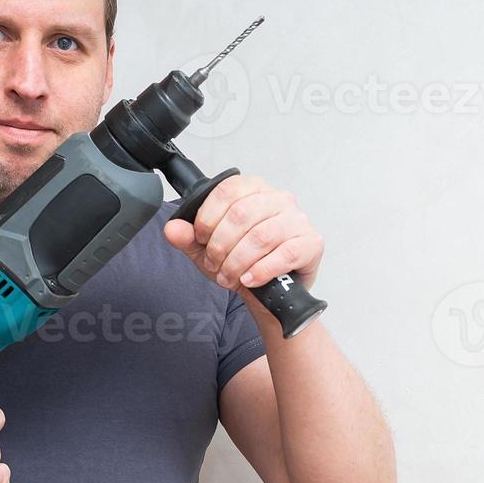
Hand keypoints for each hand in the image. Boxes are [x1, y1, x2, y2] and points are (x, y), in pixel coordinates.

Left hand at [163, 175, 323, 295]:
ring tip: (229, 277)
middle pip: (242, 214)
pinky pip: (284, 254)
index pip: (227, 191)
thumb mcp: (209, 251)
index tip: (200, 239)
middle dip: (221, 246)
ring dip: (238, 262)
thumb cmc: (245, 264)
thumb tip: (172, 229)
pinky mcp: (311, 243)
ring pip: (261, 236)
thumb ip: (189, 239)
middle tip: (214, 265)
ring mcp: (297, 220)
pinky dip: (261, 270)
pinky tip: (250, 279)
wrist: (273, 293)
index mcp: (253, 189)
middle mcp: (278, 198)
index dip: (208, 217)